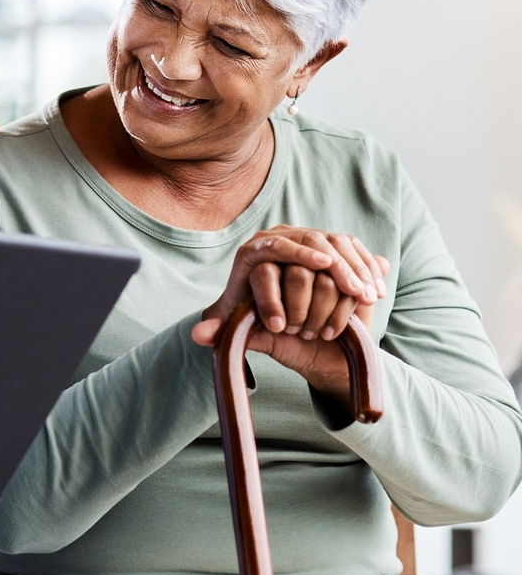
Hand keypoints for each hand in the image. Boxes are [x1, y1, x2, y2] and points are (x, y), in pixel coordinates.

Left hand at [191, 226, 388, 401]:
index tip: (320, 266)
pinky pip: (354, 249)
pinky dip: (366, 269)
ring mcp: (309, 239)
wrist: (291, 325)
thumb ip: (223, 332)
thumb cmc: (264, 328)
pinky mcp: (334, 246)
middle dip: (334, 266)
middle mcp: (280, 238)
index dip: (298, 254)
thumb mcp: (244, 331)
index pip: (273, 246)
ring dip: (354, 269)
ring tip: (365, 295)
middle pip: (310, 240)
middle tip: (351, 288)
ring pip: (336, 243)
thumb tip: (198, 335)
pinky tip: (374, 292)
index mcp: (253, 253)